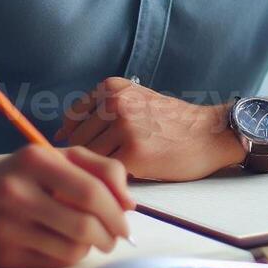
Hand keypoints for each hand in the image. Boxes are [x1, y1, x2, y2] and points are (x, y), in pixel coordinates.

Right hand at [0, 144, 134, 267]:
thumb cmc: (21, 174)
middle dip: (109, 234)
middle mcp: (15, 194)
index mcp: (34, 160)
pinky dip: (66, 257)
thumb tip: (129, 204)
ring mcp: (3, 228)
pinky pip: (50, 265)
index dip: (115, 211)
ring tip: (88, 238)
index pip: (91, 192)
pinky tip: (62, 245)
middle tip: (114, 236)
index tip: (125, 220)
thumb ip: (101, 169)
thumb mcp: (58, 157)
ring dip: (90, 247)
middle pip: (83, 226)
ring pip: (71, 250)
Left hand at [53, 78, 241, 180]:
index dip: (79, 142)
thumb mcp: (135, 100)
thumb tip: (59, 137)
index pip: (72, 121)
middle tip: (106, 168)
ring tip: (119, 172)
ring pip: (90, 159)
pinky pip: (107, 172)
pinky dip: (113, 179)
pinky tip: (130, 177)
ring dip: (99, 170)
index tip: (92, 152)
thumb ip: (101, 112)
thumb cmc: (171, 123)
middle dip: (87, 159)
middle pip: (77, 141)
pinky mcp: (133, 153)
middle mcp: (115, 102)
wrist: (209, 134)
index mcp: (112, 87)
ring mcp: (124, 126)